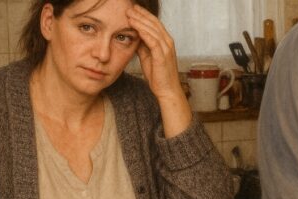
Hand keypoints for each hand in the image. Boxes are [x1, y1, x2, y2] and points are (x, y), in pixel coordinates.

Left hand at [126, 4, 191, 136]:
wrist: (167, 91)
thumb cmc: (158, 76)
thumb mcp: (148, 57)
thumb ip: (143, 46)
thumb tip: (134, 37)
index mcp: (165, 42)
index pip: (154, 23)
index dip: (143, 15)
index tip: (132, 10)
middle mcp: (168, 42)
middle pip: (154, 23)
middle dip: (141, 14)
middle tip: (129, 8)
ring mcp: (166, 48)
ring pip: (152, 29)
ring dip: (140, 21)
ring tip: (129, 14)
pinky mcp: (162, 55)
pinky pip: (152, 40)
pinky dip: (144, 32)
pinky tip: (135, 27)